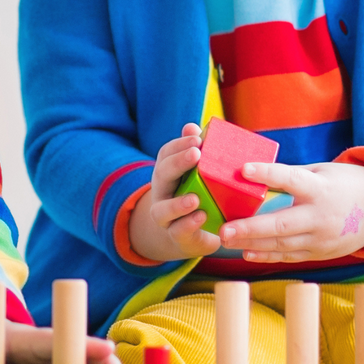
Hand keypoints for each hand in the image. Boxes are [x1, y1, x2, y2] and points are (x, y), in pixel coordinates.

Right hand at [125, 124, 221, 261]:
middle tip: (196, 154)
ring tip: (195, 198)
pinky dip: (188, 224)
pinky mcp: (177, 236)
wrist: (191, 234)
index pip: (166, 154)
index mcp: (167, 173)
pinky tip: (202, 216)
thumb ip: (195, 151)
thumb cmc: (197, 195)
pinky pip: (178, 231)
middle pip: (162, 175)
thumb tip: (192, 127)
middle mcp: (161, 193)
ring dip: (177, 204)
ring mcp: (166, 217)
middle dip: (178, 164)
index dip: (179, 144)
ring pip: (162, 210)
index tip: (197, 138)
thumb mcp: (197, 174)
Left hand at [217, 161, 363, 263]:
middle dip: (251, 228)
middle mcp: (321, 216)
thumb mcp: (321, 172)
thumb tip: (252, 173)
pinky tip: (246, 252)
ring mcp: (322, 238)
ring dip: (252, 243)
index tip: (243, 169)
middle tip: (224, 229)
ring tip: (226, 240)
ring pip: (282, 245)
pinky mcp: (322, 253)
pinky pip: (290, 256)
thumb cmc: (343, 184)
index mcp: (320, 188)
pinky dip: (268, 255)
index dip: (267, 174)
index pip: (290, 179)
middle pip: (282, 224)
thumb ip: (290, 176)